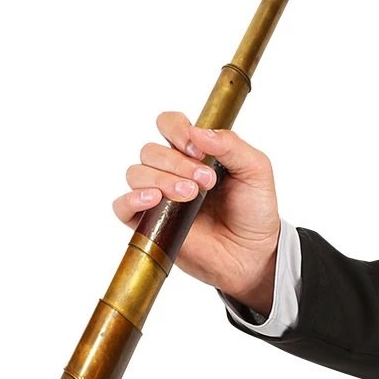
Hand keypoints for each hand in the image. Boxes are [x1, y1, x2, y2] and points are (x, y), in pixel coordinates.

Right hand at [111, 110, 280, 314]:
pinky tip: (154, 200)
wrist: (253, 254)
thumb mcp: (256, 171)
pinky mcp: (149, 224)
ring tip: (189, 196)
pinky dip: (131, 199)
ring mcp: (159, 197)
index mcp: (194, 152)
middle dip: (177, 163)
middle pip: (151, 150)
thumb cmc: (254, 212)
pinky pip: (122, 206)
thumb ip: (232, 146)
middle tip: (205, 182)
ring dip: (161, 180)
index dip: (177, 130)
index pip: (169, 124)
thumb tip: (199, 132)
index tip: (198, 150)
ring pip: (136, 173)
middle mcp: (172, 170)